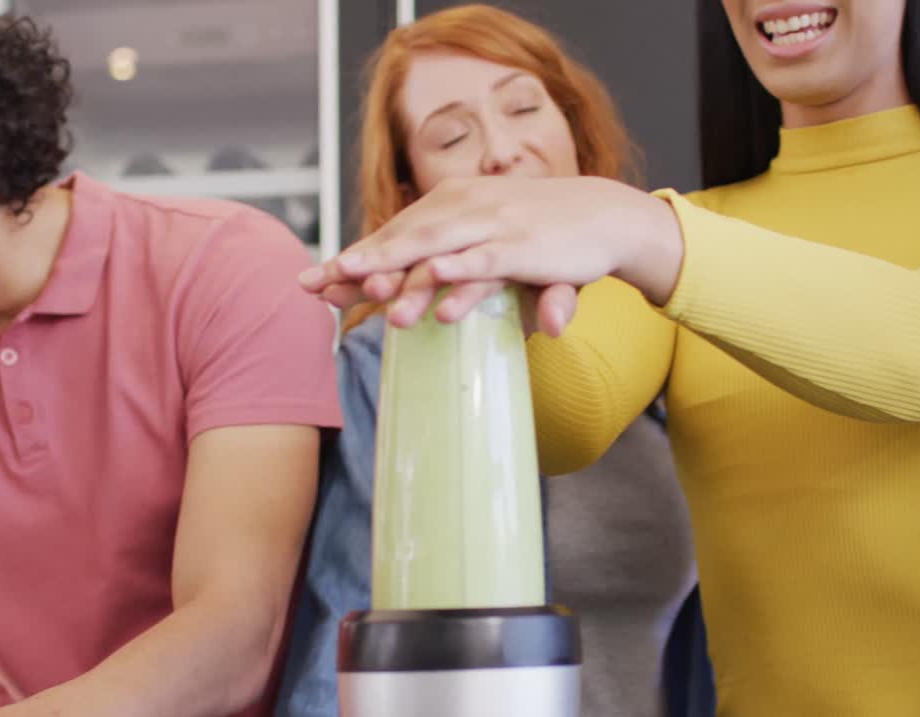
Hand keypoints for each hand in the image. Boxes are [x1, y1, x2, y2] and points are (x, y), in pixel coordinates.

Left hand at [299, 176, 682, 334]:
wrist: (605, 217)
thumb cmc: (541, 237)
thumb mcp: (491, 257)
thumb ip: (458, 282)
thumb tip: (428, 307)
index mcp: (451, 207)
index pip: (395, 234)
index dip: (354, 260)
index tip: (314, 284)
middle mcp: (464, 211)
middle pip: (402, 241)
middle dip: (360, 264)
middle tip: (318, 287)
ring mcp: (492, 227)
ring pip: (436, 251)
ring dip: (403, 274)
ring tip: (370, 294)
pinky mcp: (522, 248)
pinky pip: (485, 262)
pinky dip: (461, 273)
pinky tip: (436, 286)